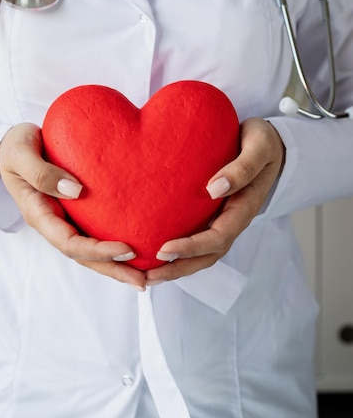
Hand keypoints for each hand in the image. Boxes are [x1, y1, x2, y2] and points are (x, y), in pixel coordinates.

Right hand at [0, 123, 146, 288]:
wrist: (14, 144)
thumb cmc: (16, 147)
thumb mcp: (21, 154)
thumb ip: (42, 172)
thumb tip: (75, 191)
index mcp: (38, 214)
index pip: (69, 243)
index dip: (98, 251)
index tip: (127, 249)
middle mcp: (53, 223)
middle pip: (84, 256)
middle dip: (113, 269)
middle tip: (143, 279)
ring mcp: (64, 219)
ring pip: (90, 250)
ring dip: (116, 264)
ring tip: (146, 273)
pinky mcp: (75, 212)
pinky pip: (95, 232)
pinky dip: (113, 245)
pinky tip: (137, 247)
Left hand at [145, 118, 284, 284]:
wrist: (270, 143)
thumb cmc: (264, 142)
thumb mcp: (259, 147)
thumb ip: (242, 168)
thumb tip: (214, 189)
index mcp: (244, 207)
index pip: (217, 237)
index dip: (191, 247)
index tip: (164, 249)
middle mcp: (233, 219)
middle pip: (207, 255)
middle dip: (178, 268)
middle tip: (147, 275)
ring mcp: (223, 219)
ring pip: (201, 253)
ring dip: (175, 267)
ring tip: (146, 274)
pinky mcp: (212, 214)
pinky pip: (195, 237)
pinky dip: (177, 250)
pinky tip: (153, 251)